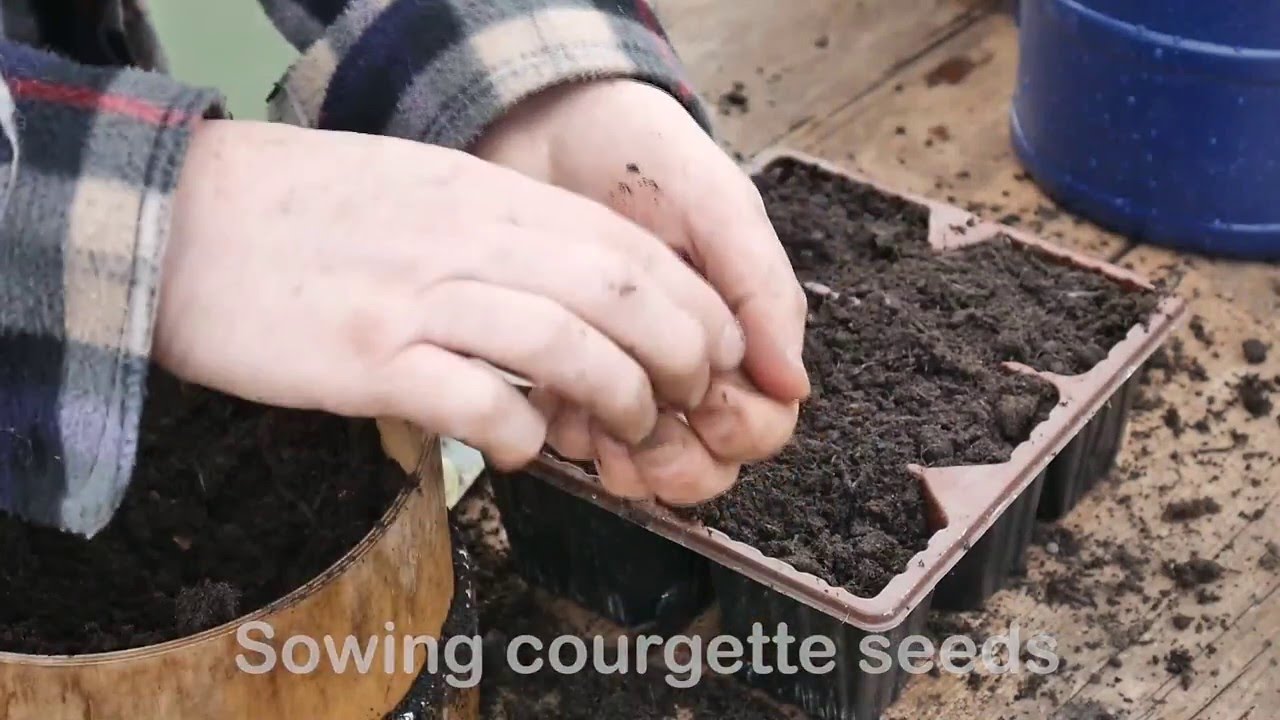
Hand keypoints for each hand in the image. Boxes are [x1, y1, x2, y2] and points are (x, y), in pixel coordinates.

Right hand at [156, 120, 743, 470]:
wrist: (179, 218)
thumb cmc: (301, 212)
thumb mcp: (420, 191)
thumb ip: (502, 229)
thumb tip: (579, 283)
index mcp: (485, 195)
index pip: (625, 246)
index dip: (691, 303)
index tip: (714, 347)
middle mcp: (466, 239)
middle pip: (618, 293)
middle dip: (679, 355)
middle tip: (686, 397)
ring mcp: (419, 298)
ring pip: (566, 344)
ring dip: (617, 398)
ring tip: (625, 431)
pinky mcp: (367, 358)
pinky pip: (475, 400)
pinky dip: (520, 432)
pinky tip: (527, 448)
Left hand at [475, 79, 807, 502]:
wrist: (547, 129)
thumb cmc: (644, 162)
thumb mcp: (718, 207)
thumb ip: (761, 289)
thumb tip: (796, 387)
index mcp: (739, 335)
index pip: (767, 423)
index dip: (745, 427)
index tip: (711, 392)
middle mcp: (687, 370)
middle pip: (712, 463)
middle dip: (687, 462)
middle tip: (649, 425)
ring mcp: (625, 380)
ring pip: (648, 470)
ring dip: (629, 460)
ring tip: (596, 418)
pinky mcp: (566, 380)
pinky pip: (580, 446)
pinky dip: (574, 437)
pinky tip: (557, 400)